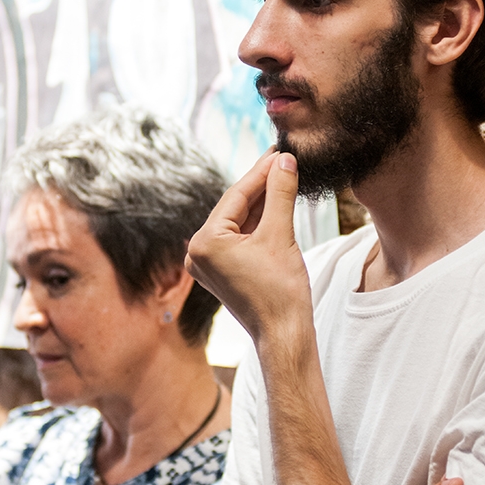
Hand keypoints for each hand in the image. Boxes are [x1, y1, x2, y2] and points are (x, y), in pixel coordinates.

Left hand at [186, 150, 311, 342]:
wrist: (284, 334)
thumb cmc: (281, 291)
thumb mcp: (280, 234)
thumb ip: (280, 193)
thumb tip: (284, 160)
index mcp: (205, 243)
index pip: (236, 195)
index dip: (261, 170)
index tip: (280, 150)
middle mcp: (198, 253)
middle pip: (236, 208)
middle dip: (262, 185)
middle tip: (285, 159)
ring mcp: (207, 264)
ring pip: (239, 222)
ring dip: (263, 203)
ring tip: (286, 176)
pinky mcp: (221, 272)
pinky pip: (240, 238)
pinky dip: (258, 223)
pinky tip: (277, 203)